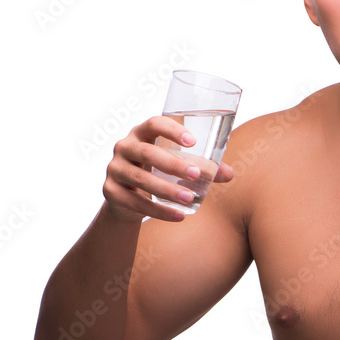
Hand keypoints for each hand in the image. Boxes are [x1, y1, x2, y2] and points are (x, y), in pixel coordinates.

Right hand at [103, 116, 233, 222]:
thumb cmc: (157, 171)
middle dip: (172, 164)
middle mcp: (124, 147)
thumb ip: (202, 167)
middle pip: (146, 153)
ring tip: (189, 199)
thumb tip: (229, 174)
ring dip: (166, 190)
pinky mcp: (110, 191)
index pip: (153, 124)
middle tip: (196, 175)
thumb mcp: (176, 165)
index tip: (193, 141)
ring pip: (140, 179)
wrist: (127, 197)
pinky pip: (134, 202)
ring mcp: (114, 169)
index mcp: (141, 133)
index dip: (172, 130)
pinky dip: (158, 210)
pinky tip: (178, 216)